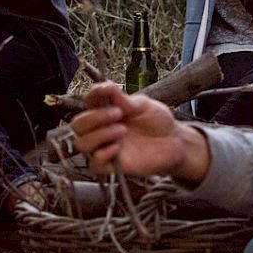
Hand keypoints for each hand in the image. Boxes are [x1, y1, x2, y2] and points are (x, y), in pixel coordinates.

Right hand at [70, 81, 209, 180]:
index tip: (107, 90)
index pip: (88, 102)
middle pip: (77, 125)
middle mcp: (101, 129)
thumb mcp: (143, 105)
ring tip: (122, 130)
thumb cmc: (158, 122)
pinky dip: (102, 155)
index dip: (93, 95)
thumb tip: (107, 86)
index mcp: (106, 111)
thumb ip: (124, 99)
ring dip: (99, 135)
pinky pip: (95, 164)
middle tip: (117, 113)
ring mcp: (105, 147)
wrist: (175, 142)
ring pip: (82, 144)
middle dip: (94, 117)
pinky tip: (117, 148)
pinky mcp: (113, 165)